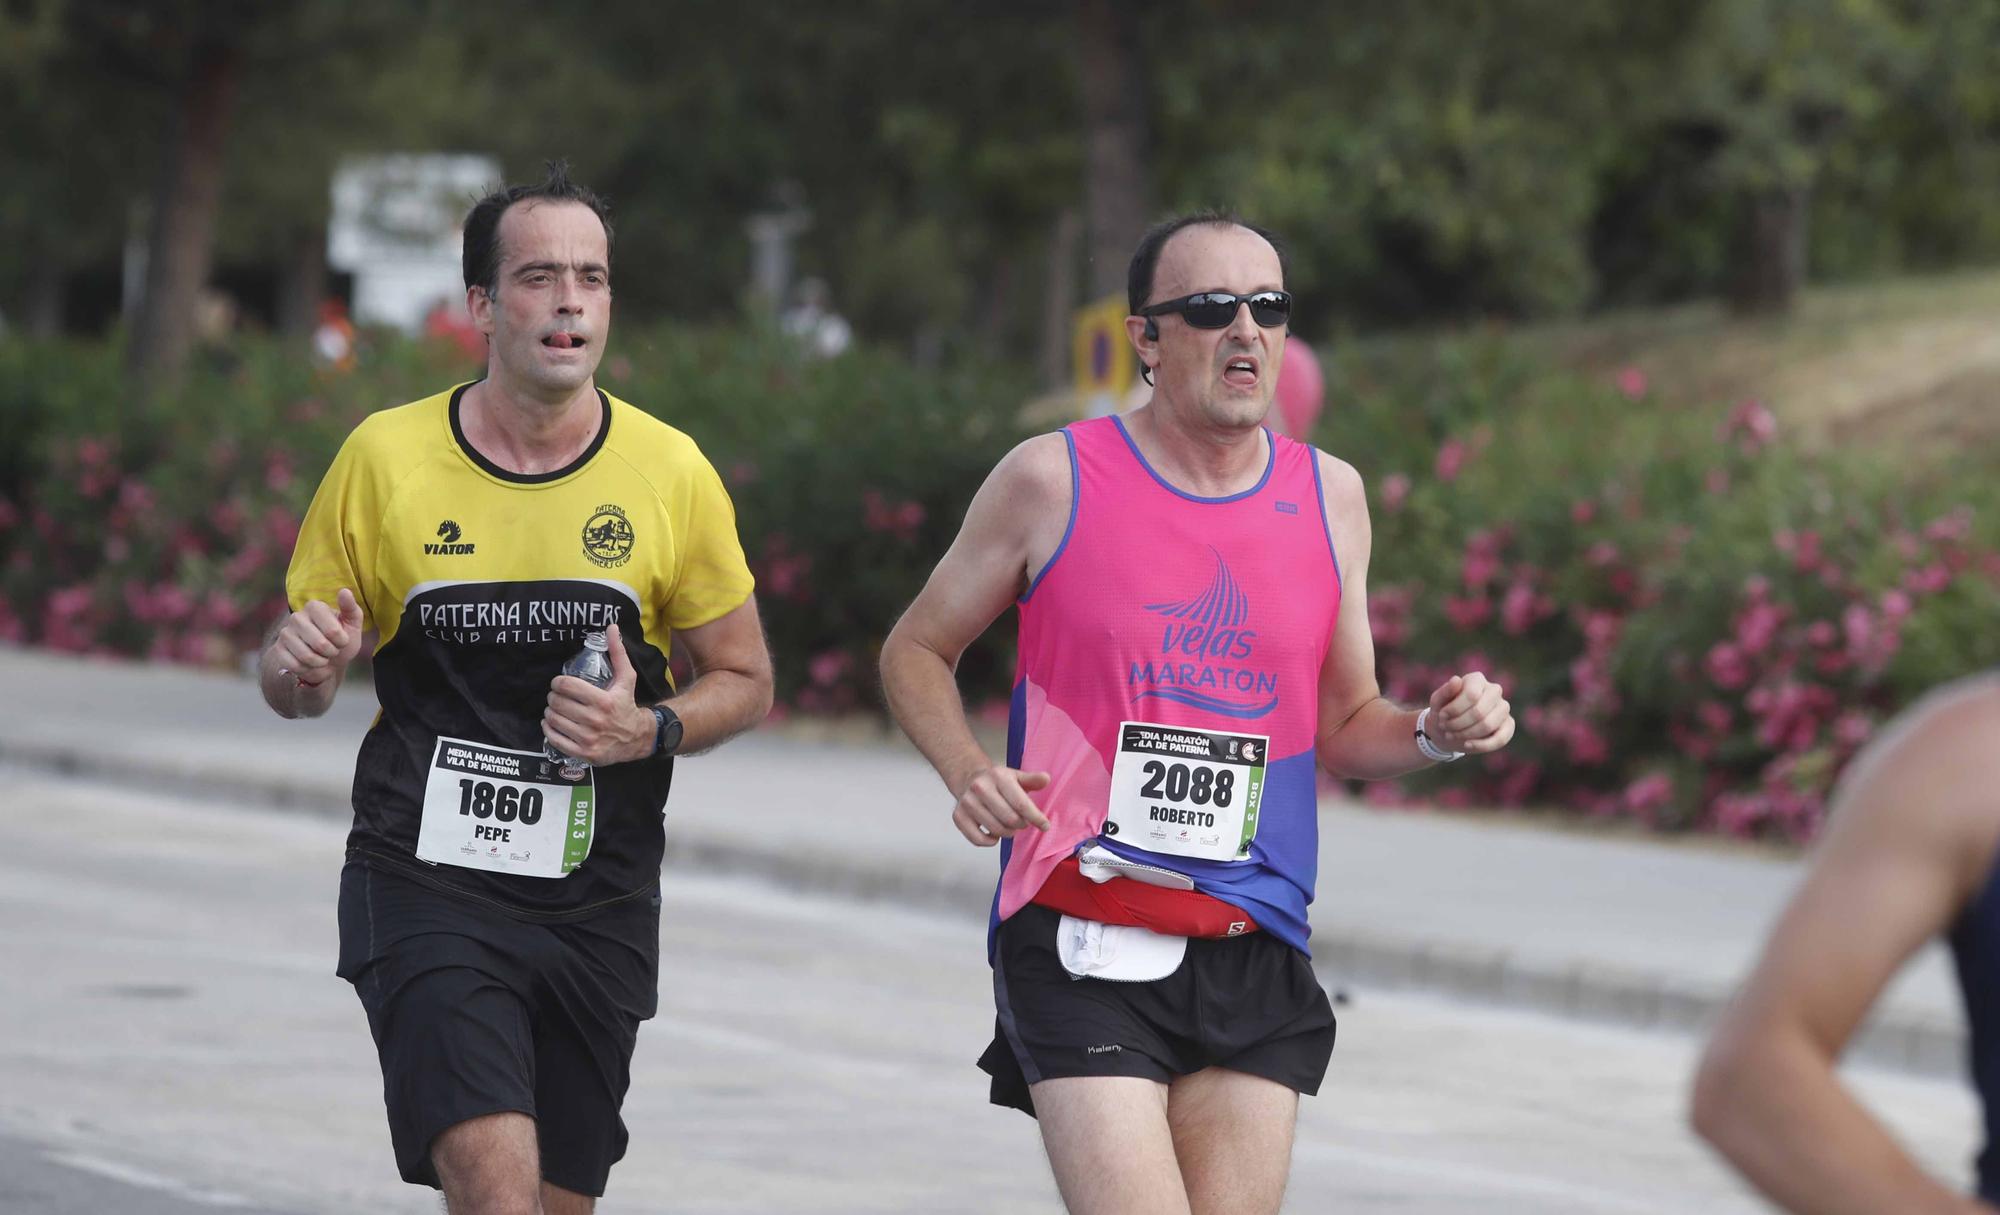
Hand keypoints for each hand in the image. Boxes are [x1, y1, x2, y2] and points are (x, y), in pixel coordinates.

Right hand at [273, 588, 365, 686]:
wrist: (328, 660)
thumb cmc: (342, 640)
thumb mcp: (352, 625)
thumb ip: (350, 608)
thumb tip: (344, 591)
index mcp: (315, 607)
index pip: (333, 631)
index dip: (342, 641)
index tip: (342, 640)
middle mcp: (297, 617)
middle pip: (320, 644)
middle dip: (332, 652)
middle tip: (332, 650)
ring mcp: (285, 633)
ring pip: (307, 656)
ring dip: (320, 662)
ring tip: (322, 656)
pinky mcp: (278, 649)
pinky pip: (295, 665)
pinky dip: (308, 669)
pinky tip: (310, 663)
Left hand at [544, 621, 653, 765]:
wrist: (637, 738)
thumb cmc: (627, 705)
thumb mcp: (626, 678)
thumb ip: (618, 652)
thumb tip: (612, 627)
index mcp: (603, 701)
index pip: (566, 686)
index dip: (558, 682)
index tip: (559, 683)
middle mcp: (595, 721)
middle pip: (557, 703)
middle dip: (553, 697)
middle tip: (557, 696)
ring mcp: (588, 738)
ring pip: (554, 719)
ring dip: (550, 712)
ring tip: (555, 709)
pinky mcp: (583, 752)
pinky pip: (554, 739)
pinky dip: (548, 729)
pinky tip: (552, 723)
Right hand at [951, 764, 1051, 847]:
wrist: (969, 778)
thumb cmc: (997, 781)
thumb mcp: (1016, 777)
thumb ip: (1032, 780)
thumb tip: (1046, 779)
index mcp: (998, 776)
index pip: (1021, 803)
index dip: (1036, 817)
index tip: (1044, 826)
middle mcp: (980, 788)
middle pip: (1010, 819)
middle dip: (1021, 825)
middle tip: (1022, 823)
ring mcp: (968, 803)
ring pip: (996, 830)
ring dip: (1008, 833)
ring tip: (1009, 826)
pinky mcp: (958, 816)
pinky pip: (978, 839)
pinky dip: (990, 841)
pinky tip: (994, 834)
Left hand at [1428, 672, 1514, 754]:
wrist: (1447, 730)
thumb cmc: (1443, 711)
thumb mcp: (1437, 702)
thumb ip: (1444, 691)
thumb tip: (1456, 680)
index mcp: (1477, 679)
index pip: (1471, 695)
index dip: (1454, 710)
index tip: (1442, 716)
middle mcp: (1494, 690)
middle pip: (1479, 712)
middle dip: (1458, 724)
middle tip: (1445, 727)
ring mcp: (1503, 707)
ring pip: (1488, 725)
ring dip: (1466, 734)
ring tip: (1452, 735)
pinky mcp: (1508, 724)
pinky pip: (1501, 739)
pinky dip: (1481, 745)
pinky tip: (1467, 745)